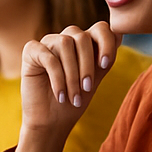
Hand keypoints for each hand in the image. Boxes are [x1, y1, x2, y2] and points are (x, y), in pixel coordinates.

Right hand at [11, 22, 119, 151]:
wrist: (52, 122)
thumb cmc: (74, 101)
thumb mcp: (95, 78)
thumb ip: (105, 57)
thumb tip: (120, 35)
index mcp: (84, 43)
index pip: (100, 28)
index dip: (106, 43)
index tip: (106, 64)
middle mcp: (66, 39)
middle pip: (82, 36)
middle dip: (87, 65)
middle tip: (87, 88)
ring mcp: (48, 43)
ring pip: (65, 44)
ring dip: (72, 75)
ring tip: (73, 96)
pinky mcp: (31, 51)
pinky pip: (48, 57)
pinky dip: (57, 78)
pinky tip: (60, 95)